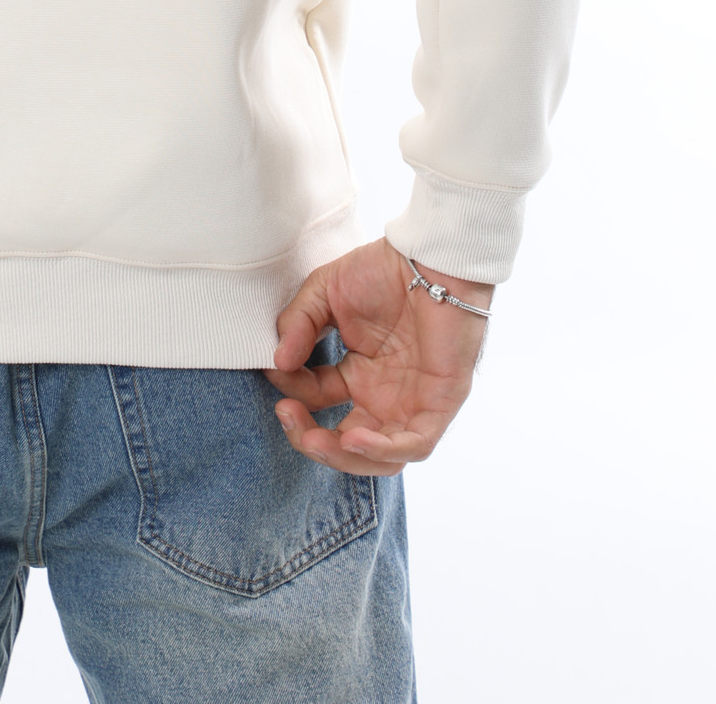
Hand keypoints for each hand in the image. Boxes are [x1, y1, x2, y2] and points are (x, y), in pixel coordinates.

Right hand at [264, 238, 491, 476]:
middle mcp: (384, 395)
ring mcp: (412, 403)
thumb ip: (299, 323)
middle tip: (286, 414)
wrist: (431, 257)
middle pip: (346, 444)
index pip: (318, 398)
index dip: (293, 389)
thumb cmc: (384, 269)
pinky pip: (415, 445)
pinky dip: (382, 450)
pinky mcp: (440, 404)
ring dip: (342, 457)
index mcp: (359, 372)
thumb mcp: (325, 292)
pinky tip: (351, 438)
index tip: (276, 368)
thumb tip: (276, 361)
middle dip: (311, 440)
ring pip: (380, 459)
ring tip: (315, 439)